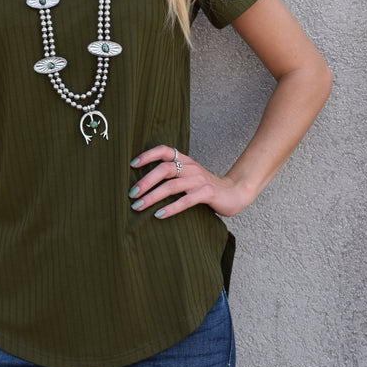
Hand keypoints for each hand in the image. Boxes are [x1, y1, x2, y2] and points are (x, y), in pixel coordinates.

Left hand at [128, 145, 254, 219]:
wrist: (235, 193)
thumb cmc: (206, 187)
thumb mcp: (189, 176)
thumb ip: (172, 176)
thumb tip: (143, 185)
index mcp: (185, 161)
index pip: (165, 151)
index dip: (148, 155)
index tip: (132, 165)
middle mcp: (191, 168)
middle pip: (164, 169)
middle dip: (145, 181)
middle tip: (131, 194)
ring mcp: (199, 180)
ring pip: (171, 186)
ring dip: (152, 197)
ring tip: (138, 206)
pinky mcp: (207, 193)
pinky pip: (185, 200)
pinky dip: (170, 208)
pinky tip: (159, 215)